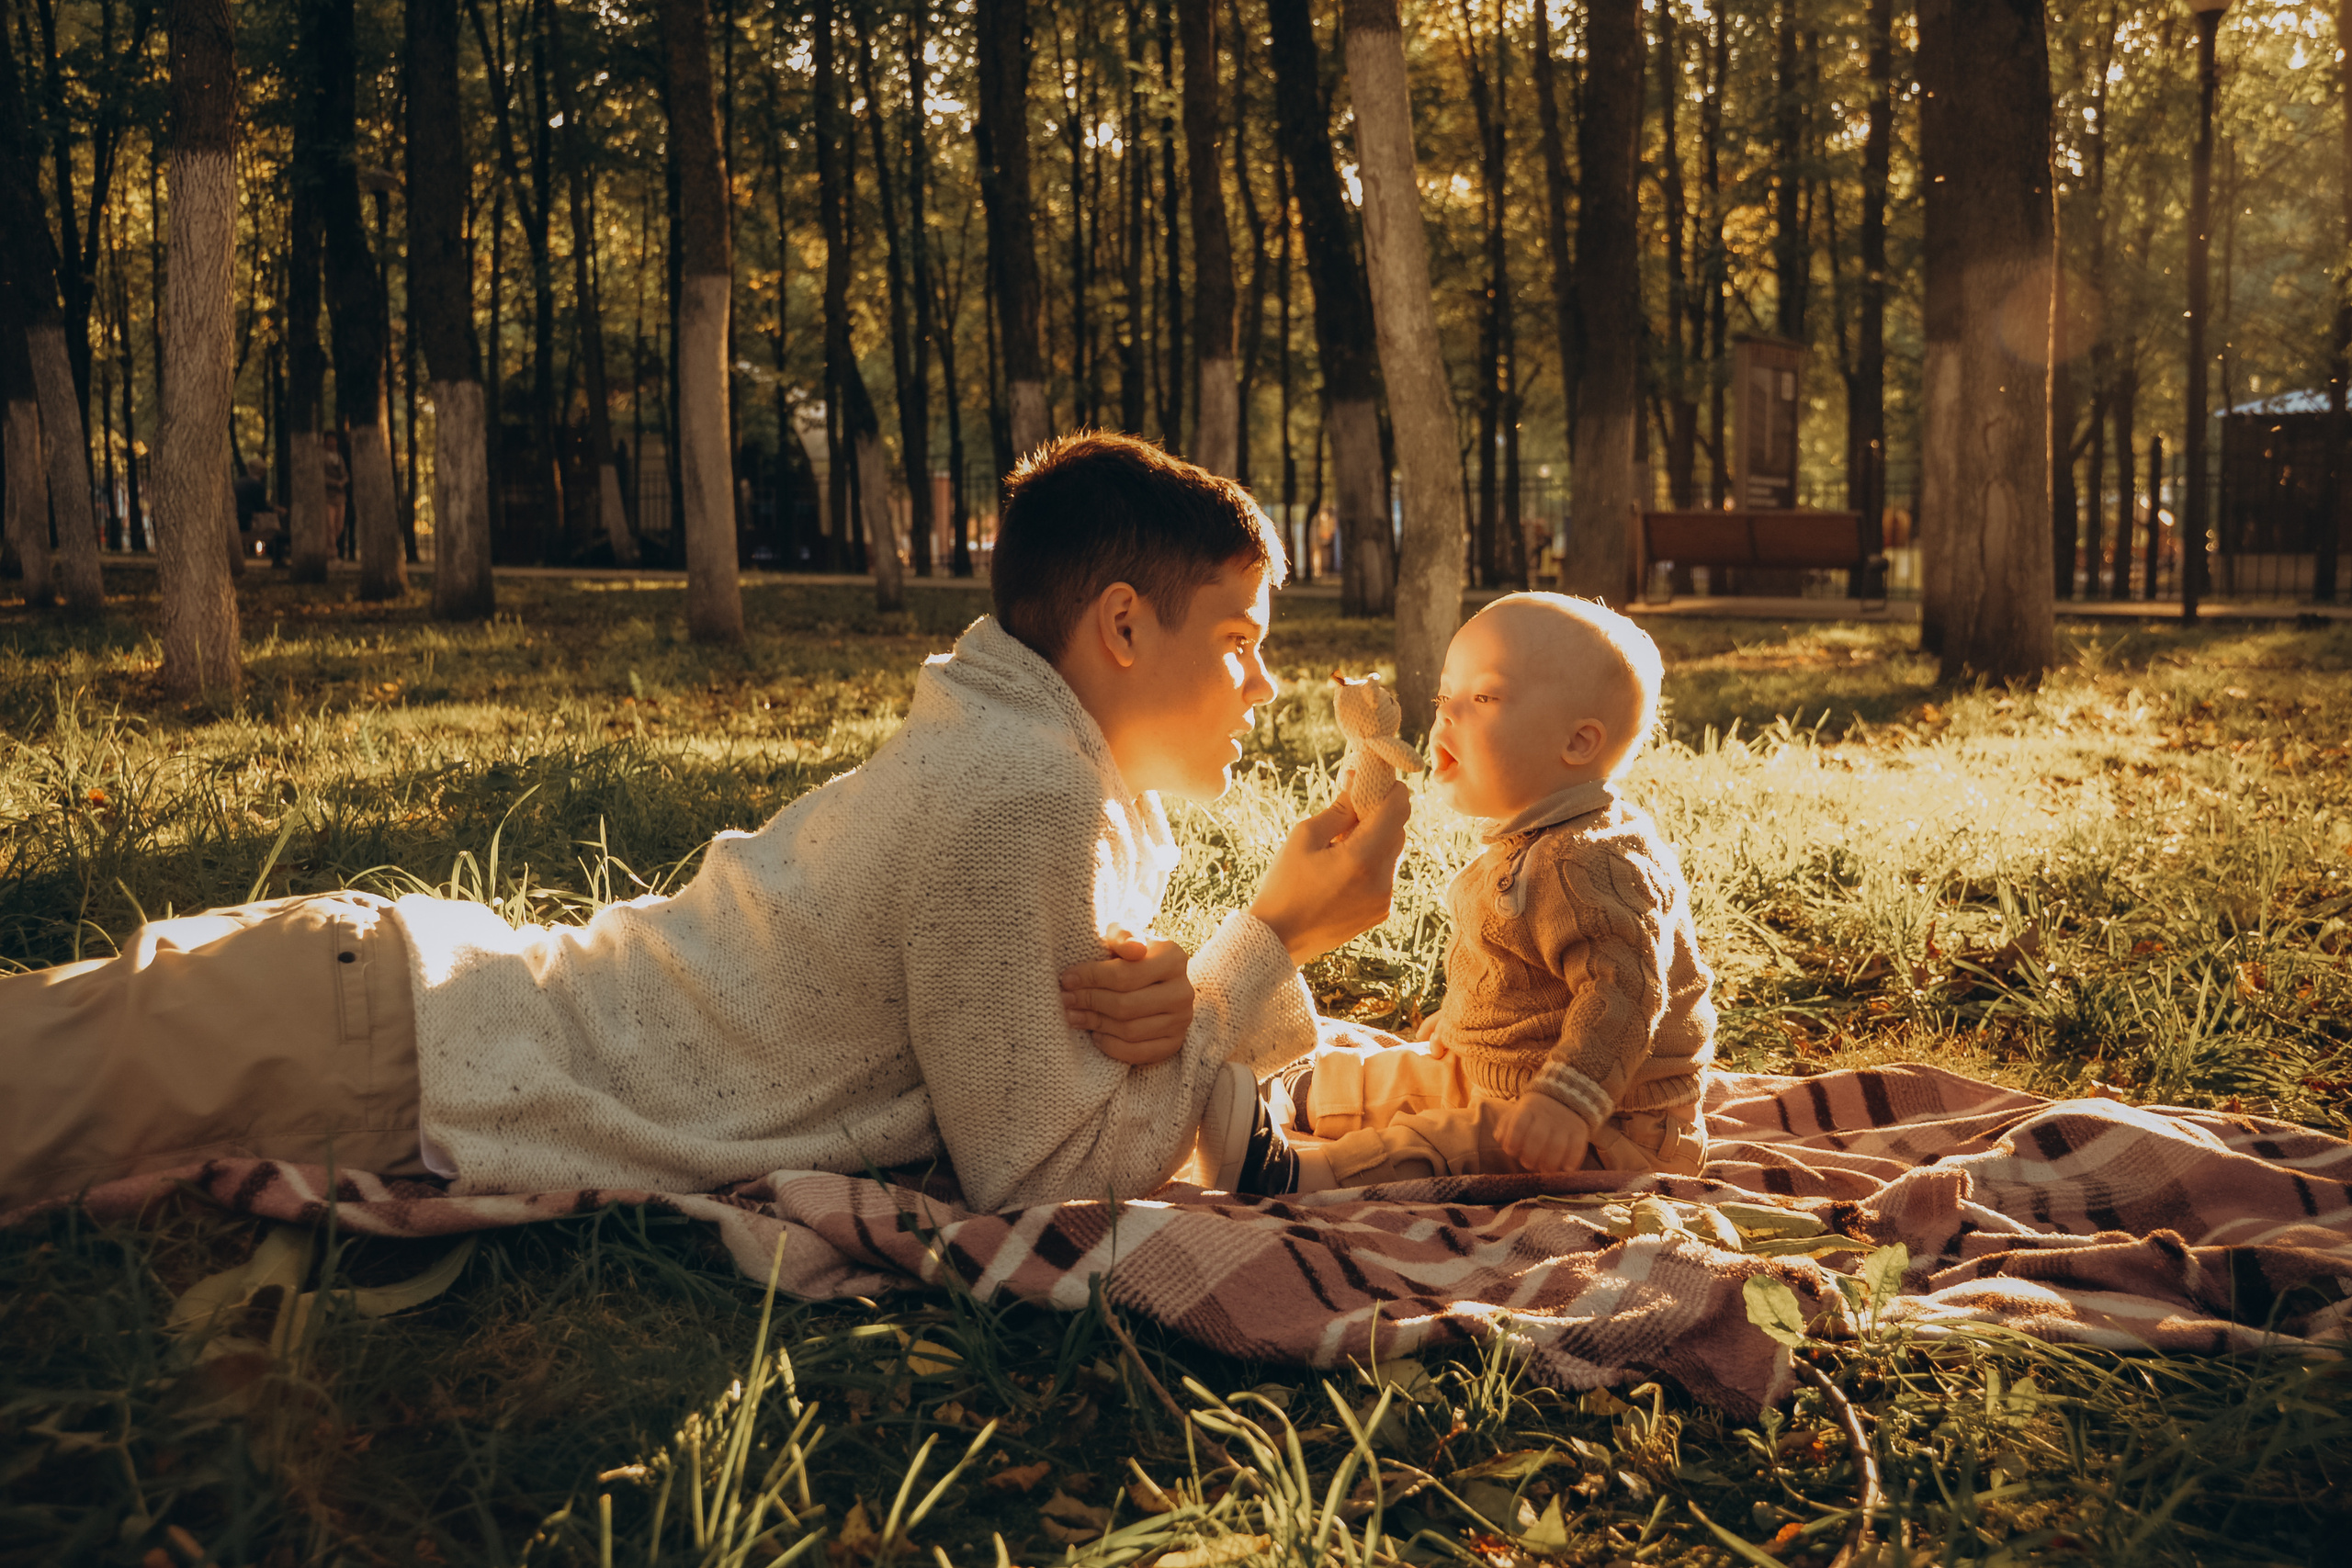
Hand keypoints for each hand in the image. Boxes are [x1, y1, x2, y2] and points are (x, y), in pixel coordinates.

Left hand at [1060, 926, 1193, 1064]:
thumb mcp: (1123, 938)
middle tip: (1066, 999)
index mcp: (1173, 958)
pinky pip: (1137, 1053)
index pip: (1124, 974)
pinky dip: (1111, 1046)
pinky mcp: (1174, 1043)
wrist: (1154, 981)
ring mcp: (1182, 1020)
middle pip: (1125, 1005)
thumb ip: (1122, 936)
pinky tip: (1096, 1035)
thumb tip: (1133, 950)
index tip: (1067, 979)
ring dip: (1096, 1024)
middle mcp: (1183, 991)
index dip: (1090, 978)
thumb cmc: (1130, 957)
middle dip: (1089, 1002)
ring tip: (1074, 1015)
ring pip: (1130, 1030)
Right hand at [1247, 770, 1411, 966]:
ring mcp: (1384, 898)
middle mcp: (1382, 879)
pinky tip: (1343, 867)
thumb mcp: (1305, 837)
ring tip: (1342, 841)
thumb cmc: (1285, 883)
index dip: (1390, 789)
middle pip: (1398, 830)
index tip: (1374, 781)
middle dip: (1380, 813)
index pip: (1397, 809)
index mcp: (1362, 857)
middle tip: (1352, 806)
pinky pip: (1385, 874)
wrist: (1279, 939)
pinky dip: (1372, 862)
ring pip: (1392, 852)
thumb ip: (1340, 808)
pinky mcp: (1381, 911)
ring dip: (1376, 838)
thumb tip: (1359, 782)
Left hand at [1497, 1093, 1591, 1172]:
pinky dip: (1572, 1161)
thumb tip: (1500, 1138)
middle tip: (1529, 1164)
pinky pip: (1578, 1147)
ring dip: (1550, 1163)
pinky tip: (1565, 1169)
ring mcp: (1565, 1122)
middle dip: (1530, 1156)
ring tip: (1546, 1170)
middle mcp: (1547, 1115)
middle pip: (1537, 1137)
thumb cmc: (1533, 1114)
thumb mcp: (1517, 1113)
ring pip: (1557, 1145)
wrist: (1563, 1098)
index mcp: (1528, 1109)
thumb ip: (1506, 1126)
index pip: (1518, 1125)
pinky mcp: (1580, 1130)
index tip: (1512, 1151)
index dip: (1512, 1141)